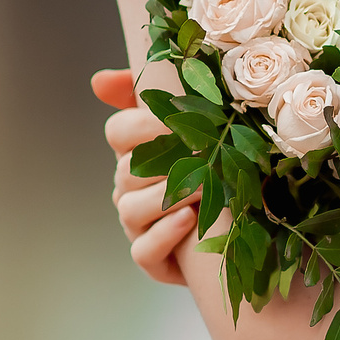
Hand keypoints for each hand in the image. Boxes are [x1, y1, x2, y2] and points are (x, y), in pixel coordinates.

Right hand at [91, 67, 197, 284]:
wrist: (240, 230)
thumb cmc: (211, 171)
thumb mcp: (191, 129)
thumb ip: (149, 96)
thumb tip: (99, 80)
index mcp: (135, 154)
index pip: (119, 132)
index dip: (139, 124)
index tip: (171, 119)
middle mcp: (129, 190)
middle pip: (126, 170)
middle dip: (162, 160)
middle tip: (200, 151)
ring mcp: (138, 227)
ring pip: (132, 210)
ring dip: (166, 197)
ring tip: (204, 186)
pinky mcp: (153, 260)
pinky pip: (144, 250)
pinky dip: (165, 234)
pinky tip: (189, 218)